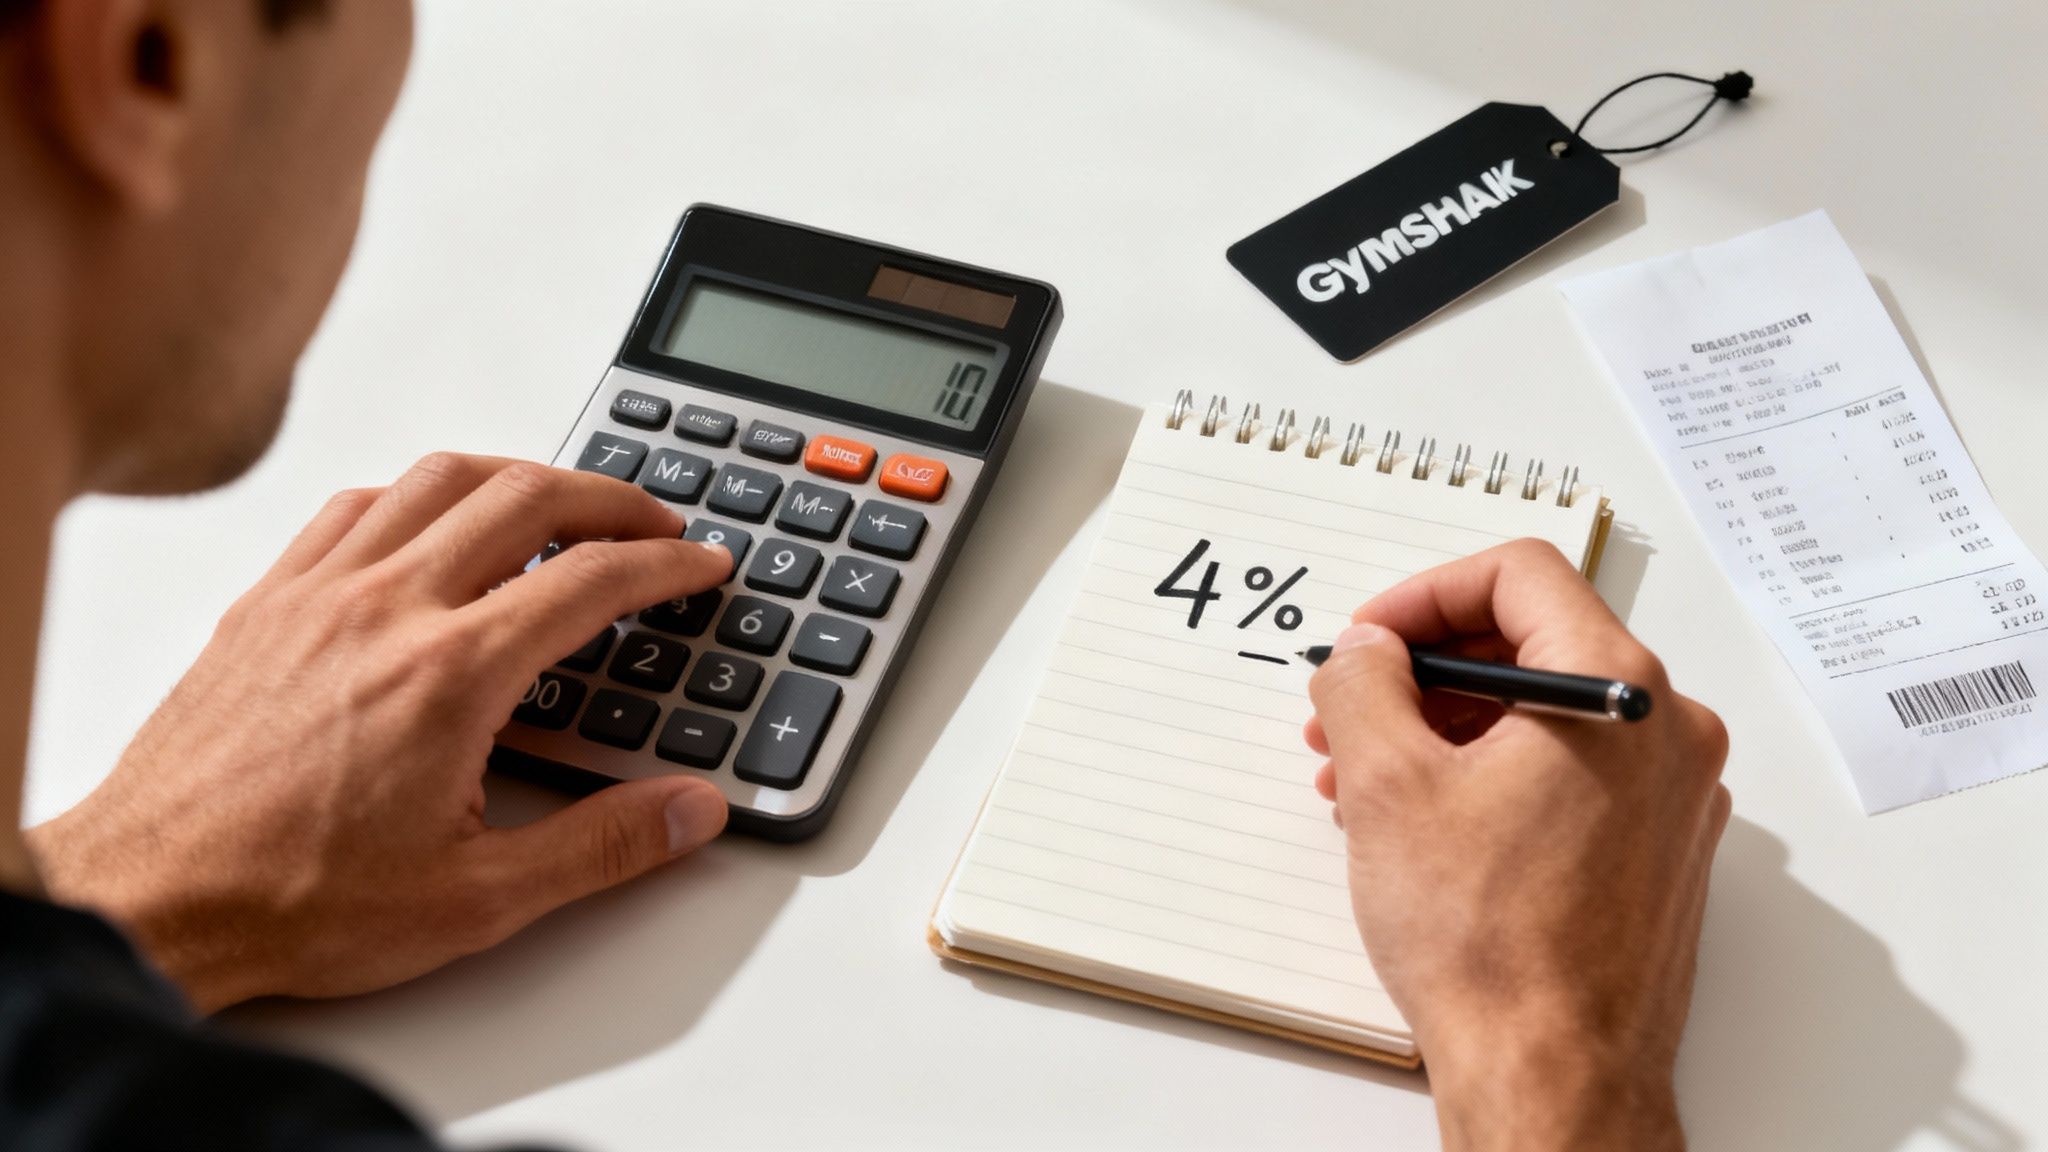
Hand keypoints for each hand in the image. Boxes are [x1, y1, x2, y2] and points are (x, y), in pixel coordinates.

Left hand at [28, 454, 733, 1012]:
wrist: (152, 901)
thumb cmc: (291, 900)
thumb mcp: (479, 900)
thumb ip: (602, 846)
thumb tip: (688, 810)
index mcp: (451, 675)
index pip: (591, 578)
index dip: (667, 562)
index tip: (699, 564)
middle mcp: (385, 610)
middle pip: (525, 495)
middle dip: (610, 496)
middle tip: (654, 520)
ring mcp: (317, 593)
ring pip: (438, 478)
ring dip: (518, 475)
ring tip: (561, 501)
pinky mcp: (266, 601)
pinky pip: (354, 505)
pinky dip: (417, 494)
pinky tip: (434, 523)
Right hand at [1303, 540, 1728, 1151]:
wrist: (1551, 1073)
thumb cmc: (1492, 946)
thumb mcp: (1388, 784)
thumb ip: (1365, 683)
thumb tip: (1366, 652)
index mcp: (1620, 691)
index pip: (1520, 575)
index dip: (1424, 594)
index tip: (1372, 639)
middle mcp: (1669, 733)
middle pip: (1536, 642)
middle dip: (1426, 671)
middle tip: (1354, 706)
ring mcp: (1674, 798)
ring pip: (1549, 715)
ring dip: (1450, 728)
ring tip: (1366, 779)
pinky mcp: (1659, 852)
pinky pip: (1572, 775)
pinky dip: (1495, 776)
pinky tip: (1423, 823)